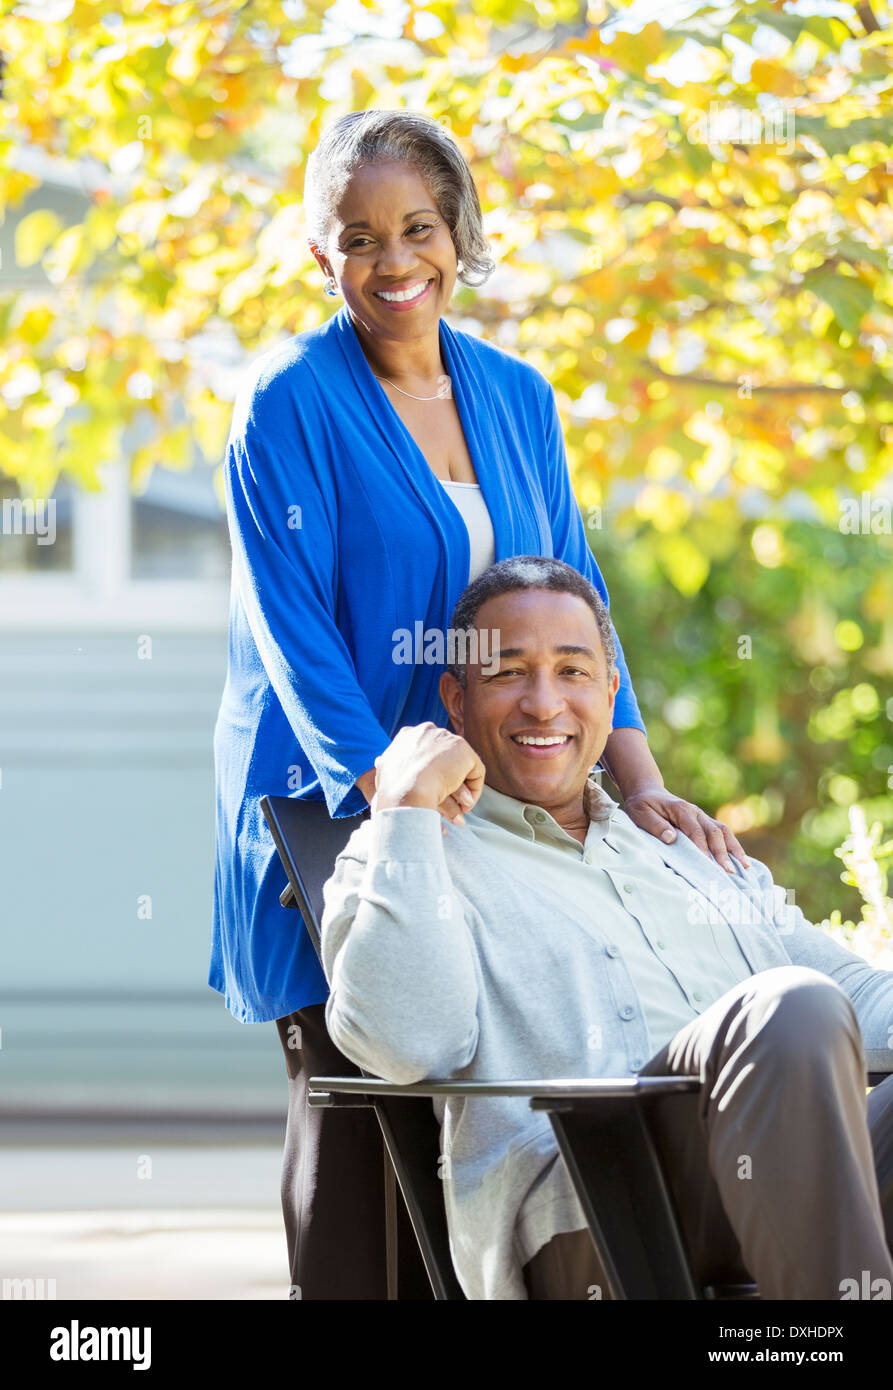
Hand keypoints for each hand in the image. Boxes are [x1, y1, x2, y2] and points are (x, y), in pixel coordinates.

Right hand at [372, 723, 485, 827]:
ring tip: (460, 809)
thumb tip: (380, 762)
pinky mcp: (464, 750)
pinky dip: (474, 790)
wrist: (406, 792)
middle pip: (444, 757)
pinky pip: (475, 772)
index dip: (428, 769)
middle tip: (447, 801)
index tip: (428, 789)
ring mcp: (446, 738)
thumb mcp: (381, 773)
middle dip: (447, 779)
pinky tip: (465, 805)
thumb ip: (385, 765)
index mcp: (406, 735)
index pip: (424, 749)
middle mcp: (427, 731)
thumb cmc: (390, 791)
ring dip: (461, 789)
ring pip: (459, 766)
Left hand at [622, 787, 749, 873]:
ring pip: (723, 831)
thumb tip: (672, 838)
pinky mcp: (704, 822)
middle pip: (714, 832)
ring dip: (734, 849)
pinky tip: (742, 860)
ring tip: (744, 867)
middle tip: (728, 872)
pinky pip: (723, 833)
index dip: (702, 848)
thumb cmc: (642, 806)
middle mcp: (695, 812)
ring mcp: (702, 817)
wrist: (647, 792)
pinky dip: (733, 846)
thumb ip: (656, 825)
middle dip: (722, 853)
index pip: (695, 831)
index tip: (707, 865)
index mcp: (681, 809)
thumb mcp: (640, 813)